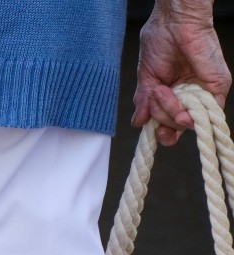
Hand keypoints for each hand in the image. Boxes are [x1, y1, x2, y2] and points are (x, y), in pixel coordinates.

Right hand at [134, 0, 230, 144]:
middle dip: (162, 118)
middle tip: (156, 96)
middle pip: (176, 125)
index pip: (169, 122)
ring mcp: (204, 93)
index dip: (161, 130)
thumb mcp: (146, 77)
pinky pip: (206, 113)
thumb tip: (138, 122)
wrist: (175, 23)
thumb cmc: (160, 41)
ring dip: (171, 112)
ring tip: (163, 90)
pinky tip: (179, 96)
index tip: (152, 129)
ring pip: (188, 122)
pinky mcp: (217, 87)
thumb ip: (145, 102)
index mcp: (173, 94)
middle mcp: (190, 96)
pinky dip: (188, 110)